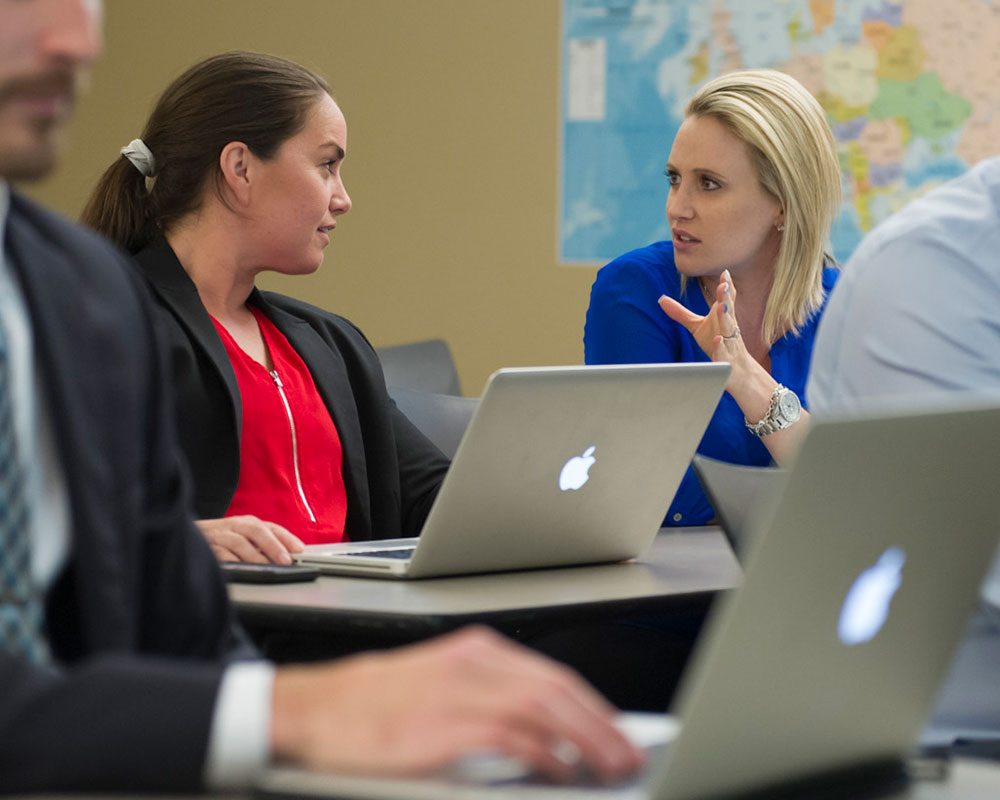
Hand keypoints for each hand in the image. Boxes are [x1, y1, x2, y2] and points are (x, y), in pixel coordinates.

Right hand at [195, 516, 304, 564]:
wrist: (186, 535)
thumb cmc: (221, 540)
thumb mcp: (244, 539)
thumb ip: (262, 547)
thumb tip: (287, 558)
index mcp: (248, 523)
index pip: (272, 528)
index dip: (287, 538)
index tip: (300, 550)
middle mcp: (235, 525)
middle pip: (257, 530)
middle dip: (273, 545)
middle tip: (285, 560)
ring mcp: (220, 534)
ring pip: (240, 542)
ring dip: (255, 556)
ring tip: (267, 567)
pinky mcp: (207, 546)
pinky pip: (221, 553)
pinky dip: (232, 561)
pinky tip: (242, 569)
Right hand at [270, 626, 643, 782]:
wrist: (316, 710)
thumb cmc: (375, 705)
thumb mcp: (441, 688)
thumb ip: (491, 699)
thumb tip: (545, 735)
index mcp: (477, 651)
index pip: (552, 676)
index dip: (593, 706)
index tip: (619, 729)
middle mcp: (474, 661)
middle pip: (558, 688)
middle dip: (603, 723)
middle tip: (631, 753)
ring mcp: (460, 690)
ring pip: (546, 707)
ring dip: (590, 738)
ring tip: (614, 765)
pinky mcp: (444, 724)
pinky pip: (513, 736)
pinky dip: (547, 754)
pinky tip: (564, 772)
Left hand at [658, 269, 747, 368]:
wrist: (735, 368)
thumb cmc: (716, 342)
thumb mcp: (696, 326)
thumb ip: (680, 313)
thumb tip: (661, 299)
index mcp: (723, 316)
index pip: (727, 299)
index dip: (726, 285)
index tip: (725, 272)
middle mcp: (728, 327)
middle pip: (728, 310)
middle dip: (726, 297)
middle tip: (724, 284)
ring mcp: (729, 342)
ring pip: (729, 328)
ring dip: (725, 317)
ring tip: (721, 306)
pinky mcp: (726, 359)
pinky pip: (723, 352)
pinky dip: (720, 346)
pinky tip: (717, 340)